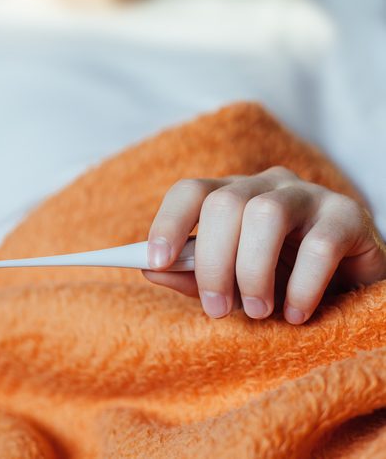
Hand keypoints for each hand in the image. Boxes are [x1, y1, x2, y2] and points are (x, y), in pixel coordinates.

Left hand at [143, 166, 385, 323]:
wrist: (349, 291)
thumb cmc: (279, 284)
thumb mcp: (229, 285)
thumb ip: (190, 276)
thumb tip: (149, 269)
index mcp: (232, 197)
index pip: (191, 192)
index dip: (168, 223)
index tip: (155, 261)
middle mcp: (266, 187)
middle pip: (224, 204)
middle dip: (213, 263)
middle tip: (217, 309)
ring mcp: (309, 195)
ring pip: (266, 215)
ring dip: (253, 271)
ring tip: (259, 311)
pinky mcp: (348, 215)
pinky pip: (318, 244)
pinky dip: (301, 285)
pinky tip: (297, 313)